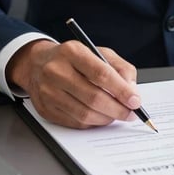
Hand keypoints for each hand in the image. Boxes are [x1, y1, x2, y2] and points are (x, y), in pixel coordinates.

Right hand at [6, 39, 139, 127]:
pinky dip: (93, 123)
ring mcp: (48, 91)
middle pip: (93, 97)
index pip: (101, 73)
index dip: (121, 90)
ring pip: (84, 113)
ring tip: (117, 115)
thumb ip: (120, 68)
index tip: (135, 101)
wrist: (38, 64)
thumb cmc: (74, 58)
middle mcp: (56, 70)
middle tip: (130, 113)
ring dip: (106, 118)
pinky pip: (75, 122)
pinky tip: (100, 116)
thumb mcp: (99, 53)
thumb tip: (131, 91)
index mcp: (72, 52)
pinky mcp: (45, 109)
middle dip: (117, 109)